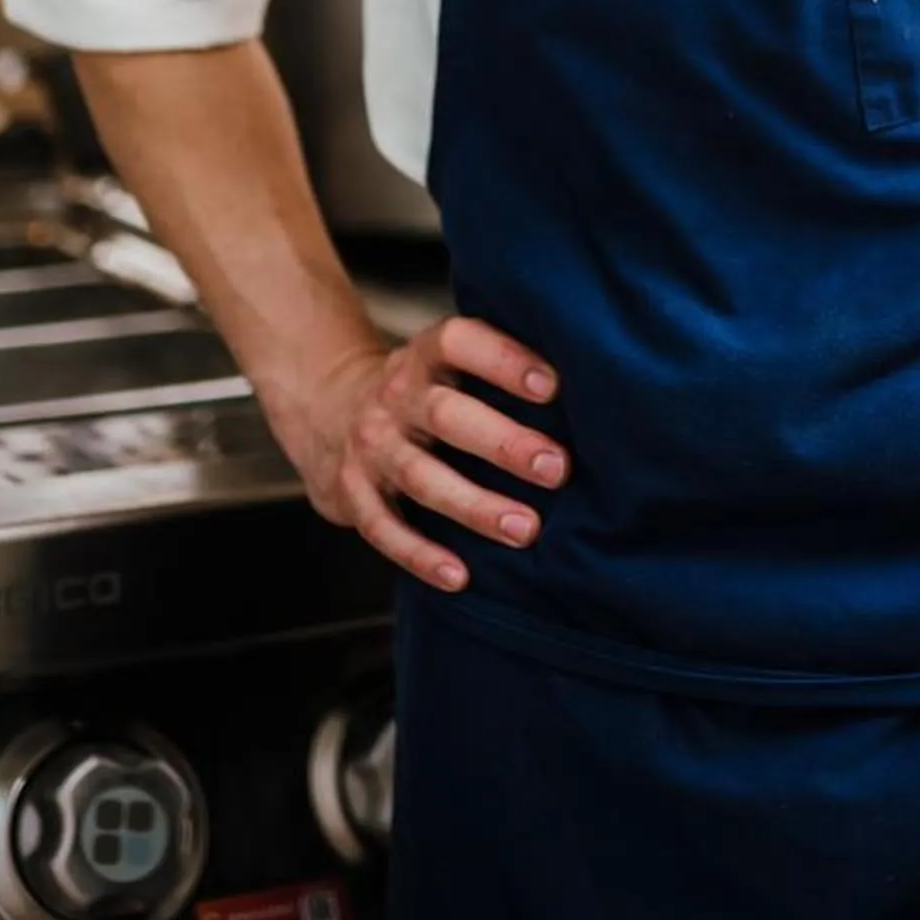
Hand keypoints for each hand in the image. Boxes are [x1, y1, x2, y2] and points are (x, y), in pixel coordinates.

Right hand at [271, 315, 569, 592]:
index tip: (552, 386)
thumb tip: (591, 389)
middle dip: (503, 442)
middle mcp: (395, 396)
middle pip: (446, 415)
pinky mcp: (352, 493)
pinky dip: (421, 554)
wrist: (328, 409)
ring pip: (420, 477)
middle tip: (557, 469)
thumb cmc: (423, 390)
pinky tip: (461, 576)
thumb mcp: (447, 362)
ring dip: (474, 505)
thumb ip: (498, 367)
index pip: (460, 343)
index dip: (503, 360)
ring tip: (526, 529)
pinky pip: (384, 527)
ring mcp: (370, 446)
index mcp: (425, 356)